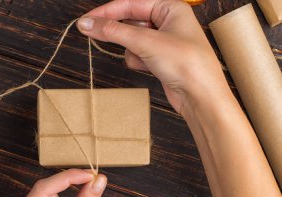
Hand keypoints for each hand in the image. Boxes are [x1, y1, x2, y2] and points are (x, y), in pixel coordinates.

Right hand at [77, 0, 227, 114]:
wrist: (201, 96)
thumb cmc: (186, 63)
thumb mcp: (146, 42)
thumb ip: (114, 31)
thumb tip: (87, 24)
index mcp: (170, 8)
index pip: (130, 4)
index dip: (106, 12)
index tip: (86, 21)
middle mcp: (167, 22)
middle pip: (130, 22)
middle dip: (119, 33)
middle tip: (92, 33)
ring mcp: (163, 42)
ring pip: (132, 41)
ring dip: (132, 50)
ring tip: (145, 58)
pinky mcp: (160, 59)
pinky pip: (138, 55)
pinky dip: (139, 62)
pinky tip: (151, 68)